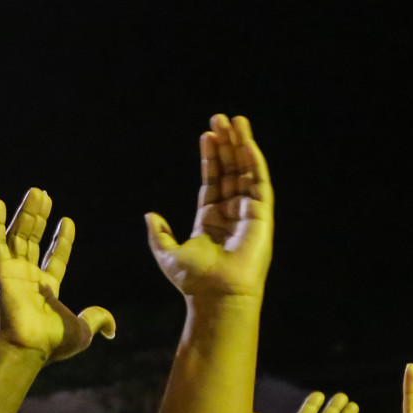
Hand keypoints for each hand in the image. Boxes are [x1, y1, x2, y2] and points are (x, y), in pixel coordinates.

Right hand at [0, 188, 115, 363]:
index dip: (62, 240)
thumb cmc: (52, 342)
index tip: (67, 221)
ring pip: (19, 235)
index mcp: (47, 289)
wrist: (27, 347)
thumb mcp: (83, 330)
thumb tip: (112, 328)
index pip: (55, 258)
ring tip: (35, 191)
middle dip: (39, 217)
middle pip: (33, 240)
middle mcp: (28, 277)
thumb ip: (97, 319)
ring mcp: (13, 272)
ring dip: (26, 213)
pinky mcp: (0, 270)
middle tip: (44, 195)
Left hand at [147, 114, 273, 300]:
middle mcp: (231, 213)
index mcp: (210, 220)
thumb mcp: (167, 253)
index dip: (210, 158)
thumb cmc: (193, 280)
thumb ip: (159, 234)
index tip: (206, 135)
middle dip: (226, 144)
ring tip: (236, 121)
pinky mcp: (261, 216)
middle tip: (221, 117)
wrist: (216, 294)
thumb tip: (151, 215)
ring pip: (246, 171)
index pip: (212, 180)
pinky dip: (255, 162)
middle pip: (230, 170)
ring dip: (241, 146)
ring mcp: (248, 213)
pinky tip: (248, 144)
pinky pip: (260, 183)